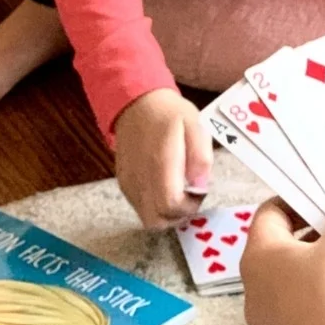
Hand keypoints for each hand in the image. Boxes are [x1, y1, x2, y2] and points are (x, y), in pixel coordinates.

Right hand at [114, 89, 212, 229]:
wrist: (136, 104)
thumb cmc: (170, 114)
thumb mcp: (195, 125)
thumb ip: (201, 156)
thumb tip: (201, 186)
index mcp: (160, 163)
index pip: (171, 205)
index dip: (189, 206)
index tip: (198, 191)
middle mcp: (140, 178)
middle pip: (157, 220)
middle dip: (179, 215)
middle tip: (190, 196)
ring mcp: (129, 183)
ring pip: (147, 218)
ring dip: (166, 214)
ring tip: (178, 192)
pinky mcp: (124, 184)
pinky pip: (139, 207)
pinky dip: (154, 206)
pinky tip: (163, 186)